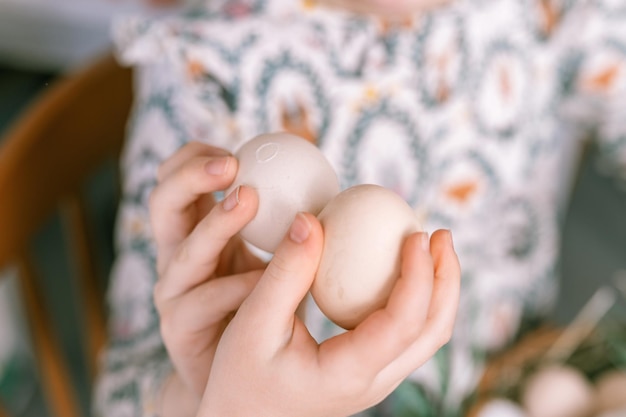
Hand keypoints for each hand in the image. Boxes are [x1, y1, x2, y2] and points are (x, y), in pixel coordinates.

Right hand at [149, 142, 264, 399]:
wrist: (241, 372)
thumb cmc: (261, 302)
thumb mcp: (270, 253)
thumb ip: (284, 221)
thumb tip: (321, 180)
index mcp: (195, 230)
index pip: (179, 180)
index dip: (195, 157)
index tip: (236, 150)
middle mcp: (178, 255)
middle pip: (163, 203)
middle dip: (191, 176)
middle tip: (231, 163)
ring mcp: (173, 292)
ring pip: (182, 251)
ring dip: (216, 222)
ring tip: (249, 199)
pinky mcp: (178, 327)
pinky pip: (203, 301)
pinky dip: (234, 286)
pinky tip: (262, 279)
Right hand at [198, 214, 460, 416]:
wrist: (240, 416)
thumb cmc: (239, 375)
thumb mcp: (253, 322)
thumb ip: (285, 272)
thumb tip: (311, 219)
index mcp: (350, 372)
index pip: (404, 322)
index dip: (420, 275)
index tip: (416, 234)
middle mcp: (374, 382)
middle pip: (434, 330)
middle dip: (446, 278)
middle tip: (440, 233)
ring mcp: (375, 380)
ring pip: (428, 335)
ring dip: (437, 288)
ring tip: (430, 246)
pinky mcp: (368, 371)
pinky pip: (407, 333)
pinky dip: (416, 298)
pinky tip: (398, 270)